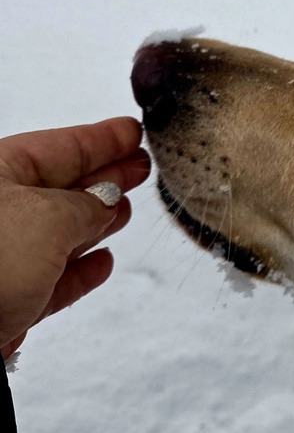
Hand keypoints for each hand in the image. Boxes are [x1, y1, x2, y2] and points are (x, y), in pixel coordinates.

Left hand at [0, 118, 150, 361]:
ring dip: (97, 221)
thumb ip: (87, 205)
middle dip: (105, 176)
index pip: (62, 146)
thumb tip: (106, 202)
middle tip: (140, 165)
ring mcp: (4, 256)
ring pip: (60, 232)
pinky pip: (55, 277)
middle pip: (63, 186)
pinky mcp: (11, 299)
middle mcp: (0, 211)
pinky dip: (83, 268)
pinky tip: (102, 261)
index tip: (133, 133)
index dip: (103, 139)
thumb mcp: (49, 217)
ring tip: (125, 210)